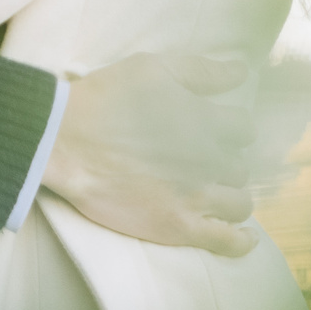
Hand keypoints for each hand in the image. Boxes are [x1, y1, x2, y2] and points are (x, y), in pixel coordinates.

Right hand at [42, 50, 259, 256]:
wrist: (66, 140)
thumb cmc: (107, 99)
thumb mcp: (154, 68)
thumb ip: (202, 71)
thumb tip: (242, 71)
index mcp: (208, 121)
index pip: (244, 128)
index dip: (230, 128)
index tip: (212, 129)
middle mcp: (211, 161)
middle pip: (240, 166)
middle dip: (224, 162)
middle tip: (199, 161)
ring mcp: (197, 197)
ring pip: (239, 203)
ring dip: (229, 196)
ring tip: (211, 192)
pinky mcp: (179, 226)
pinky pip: (227, 241)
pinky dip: (240, 241)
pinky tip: (243, 236)